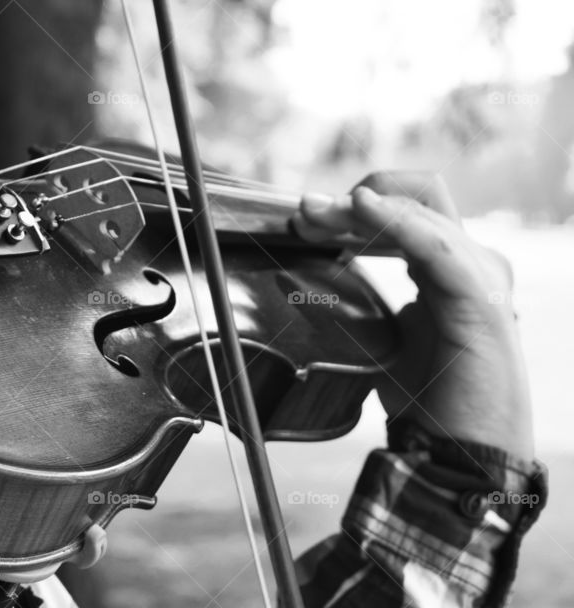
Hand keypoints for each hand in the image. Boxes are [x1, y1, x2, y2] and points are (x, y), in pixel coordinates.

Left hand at [291, 172, 534, 459]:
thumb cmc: (426, 401)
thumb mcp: (376, 340)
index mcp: (447, 270)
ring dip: (361, 209)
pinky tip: (362, 208)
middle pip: (416, 198)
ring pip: (422, 211)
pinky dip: (395, 221)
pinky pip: (436, 245)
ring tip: (316, 214)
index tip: (304, 221)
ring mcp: (479, 277)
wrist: (458, 454)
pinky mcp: (479, 299)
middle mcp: (468, 264)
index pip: (406, 212)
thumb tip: (299, 280)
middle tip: (304, 213)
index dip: (353, 209)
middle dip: (354, 199)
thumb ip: (352, 306)